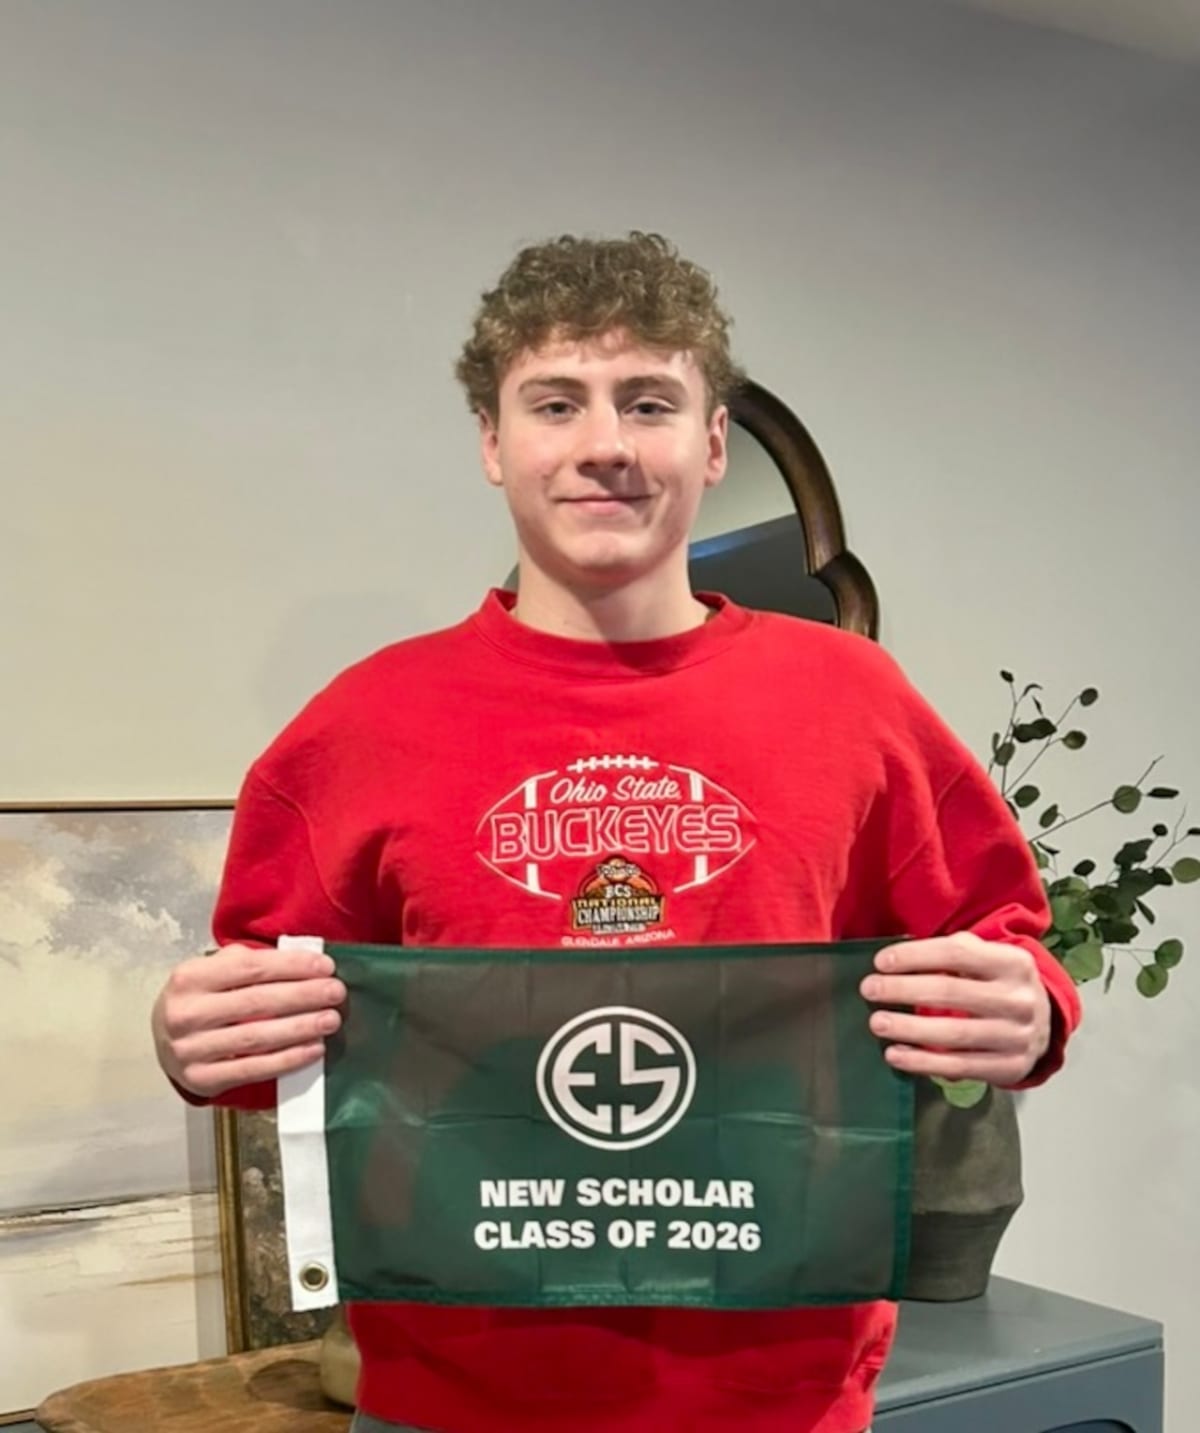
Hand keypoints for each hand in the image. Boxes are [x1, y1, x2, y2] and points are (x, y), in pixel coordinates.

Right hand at [151, 943, 346, 1097]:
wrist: (164, 1041)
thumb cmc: (202, 1000)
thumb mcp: (213, 972)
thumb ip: (249, 963)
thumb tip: (304, 961)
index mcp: (189, 978)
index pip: (250, 967)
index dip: (292, 965)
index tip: (326, 966)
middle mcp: (184, 1013)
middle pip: (256, 1001)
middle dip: (303, 995)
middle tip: (336, 992)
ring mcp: (189, 1050)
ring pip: (256, 1037)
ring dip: (300, 1028)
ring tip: (331, 1020)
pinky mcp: (200, 1079)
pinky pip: (252, 1069)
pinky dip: (287, 1060)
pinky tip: (313, 1049)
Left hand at [859, 933, 1051, 1086]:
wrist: (1046, 1026)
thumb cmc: (998, 985)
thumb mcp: (989, 959)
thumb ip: (954, 952)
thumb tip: (896, 959)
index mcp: (1013, 963)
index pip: (957, 953)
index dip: (915, 956)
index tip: (881, 962)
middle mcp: (1019, 999)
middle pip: (952, 992)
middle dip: (904, 990)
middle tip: (869, 989)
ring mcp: (1017, 1037)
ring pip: (954, 1033)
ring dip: (908, 1028)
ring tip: (877, 1023)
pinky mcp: (1009, 1068)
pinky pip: (959, 1066)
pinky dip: (922, 1061)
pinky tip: (895, 1054)